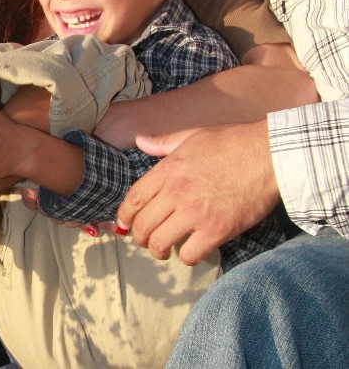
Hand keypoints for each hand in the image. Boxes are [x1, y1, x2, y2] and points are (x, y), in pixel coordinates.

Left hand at [117, 120, 280, 264]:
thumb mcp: (192, 136)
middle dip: (140, 237)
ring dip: (159, 251)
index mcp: (168, 170)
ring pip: (160, 243)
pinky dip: (186, 257)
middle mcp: (176, 192)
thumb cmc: (232, 142)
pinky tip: (192, 250)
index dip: (125, 215)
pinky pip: (189, 254)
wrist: (267, 155)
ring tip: (165, 250)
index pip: (133, 199)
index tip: (126, 224)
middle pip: (143, 225)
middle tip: (146, 241)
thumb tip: (140, 140)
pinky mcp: (216, 230)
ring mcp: (195, 213)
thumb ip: (163, 142)